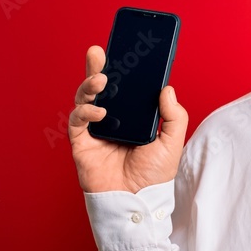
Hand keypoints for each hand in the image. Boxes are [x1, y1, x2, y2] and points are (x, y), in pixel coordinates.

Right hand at [68, 45, 187, 192]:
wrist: (137, 203)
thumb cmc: (153, 176)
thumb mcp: (172, 143)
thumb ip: (174, 116)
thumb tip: (167, 88)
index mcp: (132, 115)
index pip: (125, 86)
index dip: (123, 68)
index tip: (123, 48)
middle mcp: (112, 118)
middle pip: (101, 87)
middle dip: (97, 67)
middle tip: (98, 51)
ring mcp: (95, 129)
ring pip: (85, 99)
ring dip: (89, 85)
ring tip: (101, 80)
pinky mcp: (81, 143)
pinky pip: (77, 122)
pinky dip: (85, 113)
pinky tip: (99, 112)